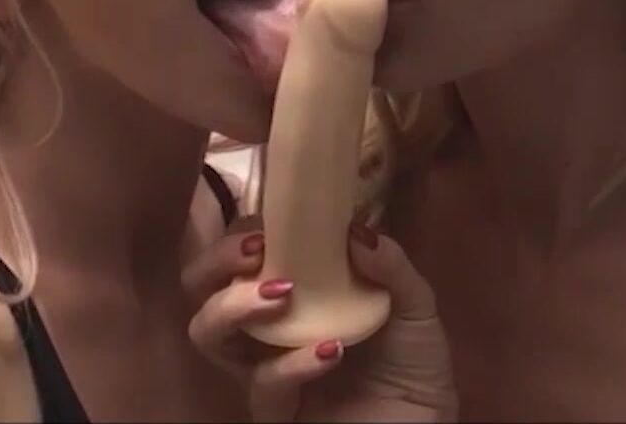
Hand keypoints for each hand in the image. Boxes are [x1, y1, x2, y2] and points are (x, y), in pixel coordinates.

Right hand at [185, 217, 455, 422]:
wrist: (425, 422)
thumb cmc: (412, 362)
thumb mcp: (413, 305)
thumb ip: (390, 266)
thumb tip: (354, 228)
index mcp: (290, 293)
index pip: (241, 253)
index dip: (241, 231)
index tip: (269, 220)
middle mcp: (264, 327)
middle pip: (200, 287)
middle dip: (215, 260)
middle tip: (255, 249)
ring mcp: (263, 368)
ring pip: (208, 333)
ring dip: (233, 304)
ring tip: (283, 290)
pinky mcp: (274, 409)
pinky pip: (263, 384)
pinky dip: (292, 364)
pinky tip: (330, 349)